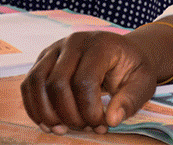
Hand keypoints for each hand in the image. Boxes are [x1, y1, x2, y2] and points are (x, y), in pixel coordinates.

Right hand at [20, 31, 156, 134]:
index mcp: (101, 44)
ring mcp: (56, 48)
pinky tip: (50, 123)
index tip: (101, 125)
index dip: (89, 110)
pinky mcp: (43, 59)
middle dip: (69, 114)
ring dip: (46, 113)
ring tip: (63, 129)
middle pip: (58, 83)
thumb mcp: (143, 82)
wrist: (122, 53)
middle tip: (85, 128)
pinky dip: (34, 107)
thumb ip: (131, 100)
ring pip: (37, 83)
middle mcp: (75, 41)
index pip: (85, 80)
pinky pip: (29, 84)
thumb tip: (112, 120)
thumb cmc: (132, 69)